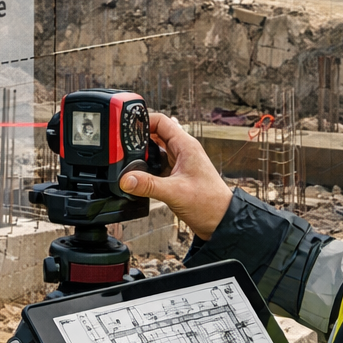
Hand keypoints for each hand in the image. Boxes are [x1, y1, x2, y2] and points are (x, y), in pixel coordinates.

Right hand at [118, 111, 232, 238]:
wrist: (220, 221)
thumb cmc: (209, 203)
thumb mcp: (175, 192)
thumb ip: (148, 185)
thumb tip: (125, 179)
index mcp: (186, 146)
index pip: (161, 121)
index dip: (143, 120)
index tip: (126, 127)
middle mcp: (182, 151)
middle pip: (155, 134)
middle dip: (138, 138)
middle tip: (121, 146)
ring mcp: (179, 163)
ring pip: (155, 150)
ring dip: (142, 154)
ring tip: (126, 160)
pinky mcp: (176, 176)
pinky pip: (156, 165)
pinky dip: (146, 168)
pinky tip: (137, 176)